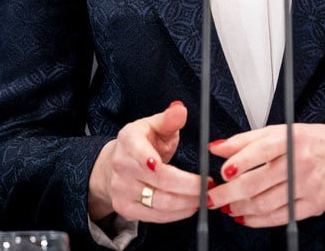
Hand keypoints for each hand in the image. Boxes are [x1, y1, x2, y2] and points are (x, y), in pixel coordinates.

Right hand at [88, 101, 207, 223]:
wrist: (116, 164)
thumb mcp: (154, 125)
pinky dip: (176, 214)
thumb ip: (169, 119)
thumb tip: (180, 109)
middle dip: (188, 186)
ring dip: (186, 203)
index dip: (146, 157)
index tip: (159, 163)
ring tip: (204, 197)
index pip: (137, 150)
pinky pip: (154, 216)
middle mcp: (122, 165)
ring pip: (159, 202)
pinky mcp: (125, 208)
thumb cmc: (142, 143)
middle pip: (158, 180)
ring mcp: (121, 189)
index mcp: (129, 140)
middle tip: (208, 186)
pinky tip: (190, 207)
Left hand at [206, 122, 324, 227]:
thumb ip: (247, 139)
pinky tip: (247, 217)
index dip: (237, 163)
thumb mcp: (282, 131)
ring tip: (228, 206)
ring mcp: (309, 185)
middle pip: (257, 182)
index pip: (259, 150)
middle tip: (212, 197)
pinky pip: (281, 217)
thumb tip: (217, 148)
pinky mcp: (316, 204)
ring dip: (241, 208)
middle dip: (228, 193)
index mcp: (291, 139)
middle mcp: (300, 161)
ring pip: (266, 203)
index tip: (221, 172)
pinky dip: (259, 220)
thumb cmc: (315, 141)